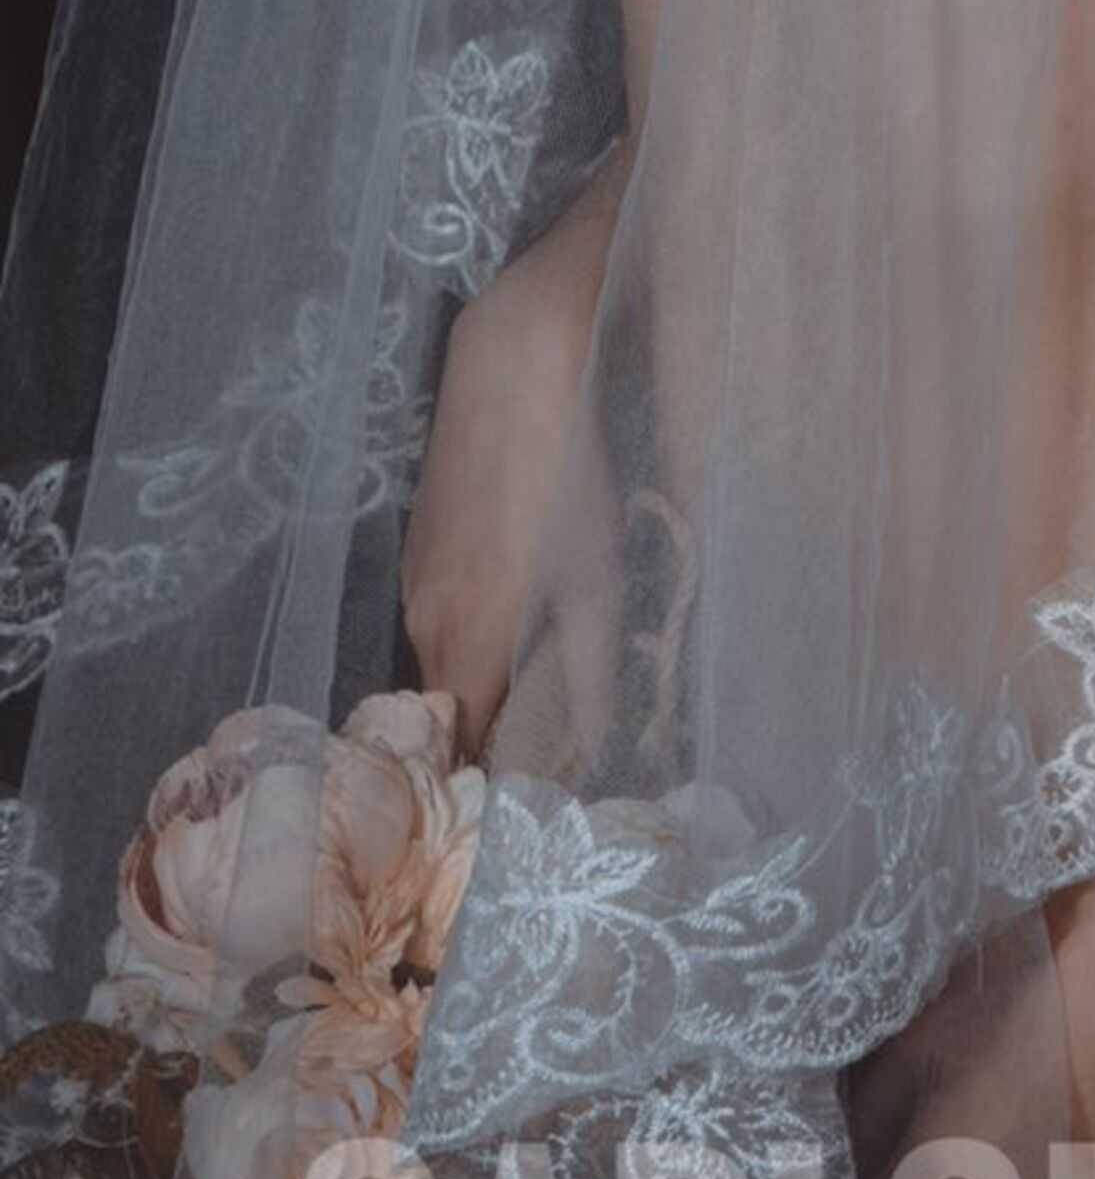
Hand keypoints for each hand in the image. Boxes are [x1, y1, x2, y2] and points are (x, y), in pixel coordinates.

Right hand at [400, 272, 594, 761]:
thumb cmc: (566, 477)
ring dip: (475, 687)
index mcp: (466, 647)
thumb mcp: (596, 584)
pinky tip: (509, 617)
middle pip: (446, 710)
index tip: (520, 810)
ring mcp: (413, 579)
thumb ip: (587, 676)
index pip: (462, 750)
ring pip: (440, 661)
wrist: (511, 368)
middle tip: (534, 762)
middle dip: (481, 742)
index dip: (488, 783)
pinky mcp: (418, 543)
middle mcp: (423, 623)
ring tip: (526, 701)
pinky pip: (436, 614)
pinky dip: (467, 636)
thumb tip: (588, 753)